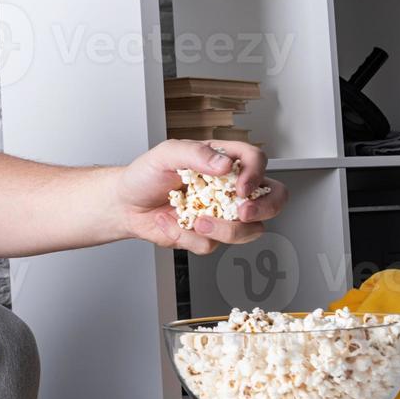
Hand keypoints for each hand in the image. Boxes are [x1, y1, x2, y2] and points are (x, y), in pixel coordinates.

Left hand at [113, 139, 288, 255]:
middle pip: (274, 198)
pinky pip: (211, 245)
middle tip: (242, 212)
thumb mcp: (165, 154)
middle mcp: (229, 188)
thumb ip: (196, 154)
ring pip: (250, 230)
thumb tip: (225, 164)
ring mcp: (222, 214)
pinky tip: (170, 223)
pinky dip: (186, 237)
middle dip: (264, 208)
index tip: (240, 186)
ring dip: (223, 230)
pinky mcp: (208, 236)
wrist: (125, 204)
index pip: (257, 161)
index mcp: (223, 161)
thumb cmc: (145, 175)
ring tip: (193, 221)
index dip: (256, 173)